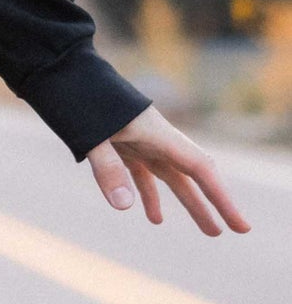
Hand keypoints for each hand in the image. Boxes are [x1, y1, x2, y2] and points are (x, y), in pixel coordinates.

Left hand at [86, 105, 249, 237]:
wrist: (66, 72)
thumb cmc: (81, 100)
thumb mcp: (92, 136)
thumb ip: (108, 169)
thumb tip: (125, 207)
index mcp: (158, 134)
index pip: (199, 169)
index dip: (220, 198)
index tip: (238, 222)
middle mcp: (156, 140)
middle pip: (192, 177)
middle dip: (214, 204)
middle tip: (237, 230)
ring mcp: (141, 144)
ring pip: (173, 179)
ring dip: (190, 205)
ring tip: (210, 230)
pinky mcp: (124, 147)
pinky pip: (144, 176)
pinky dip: (150, 197)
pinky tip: (155, 219)